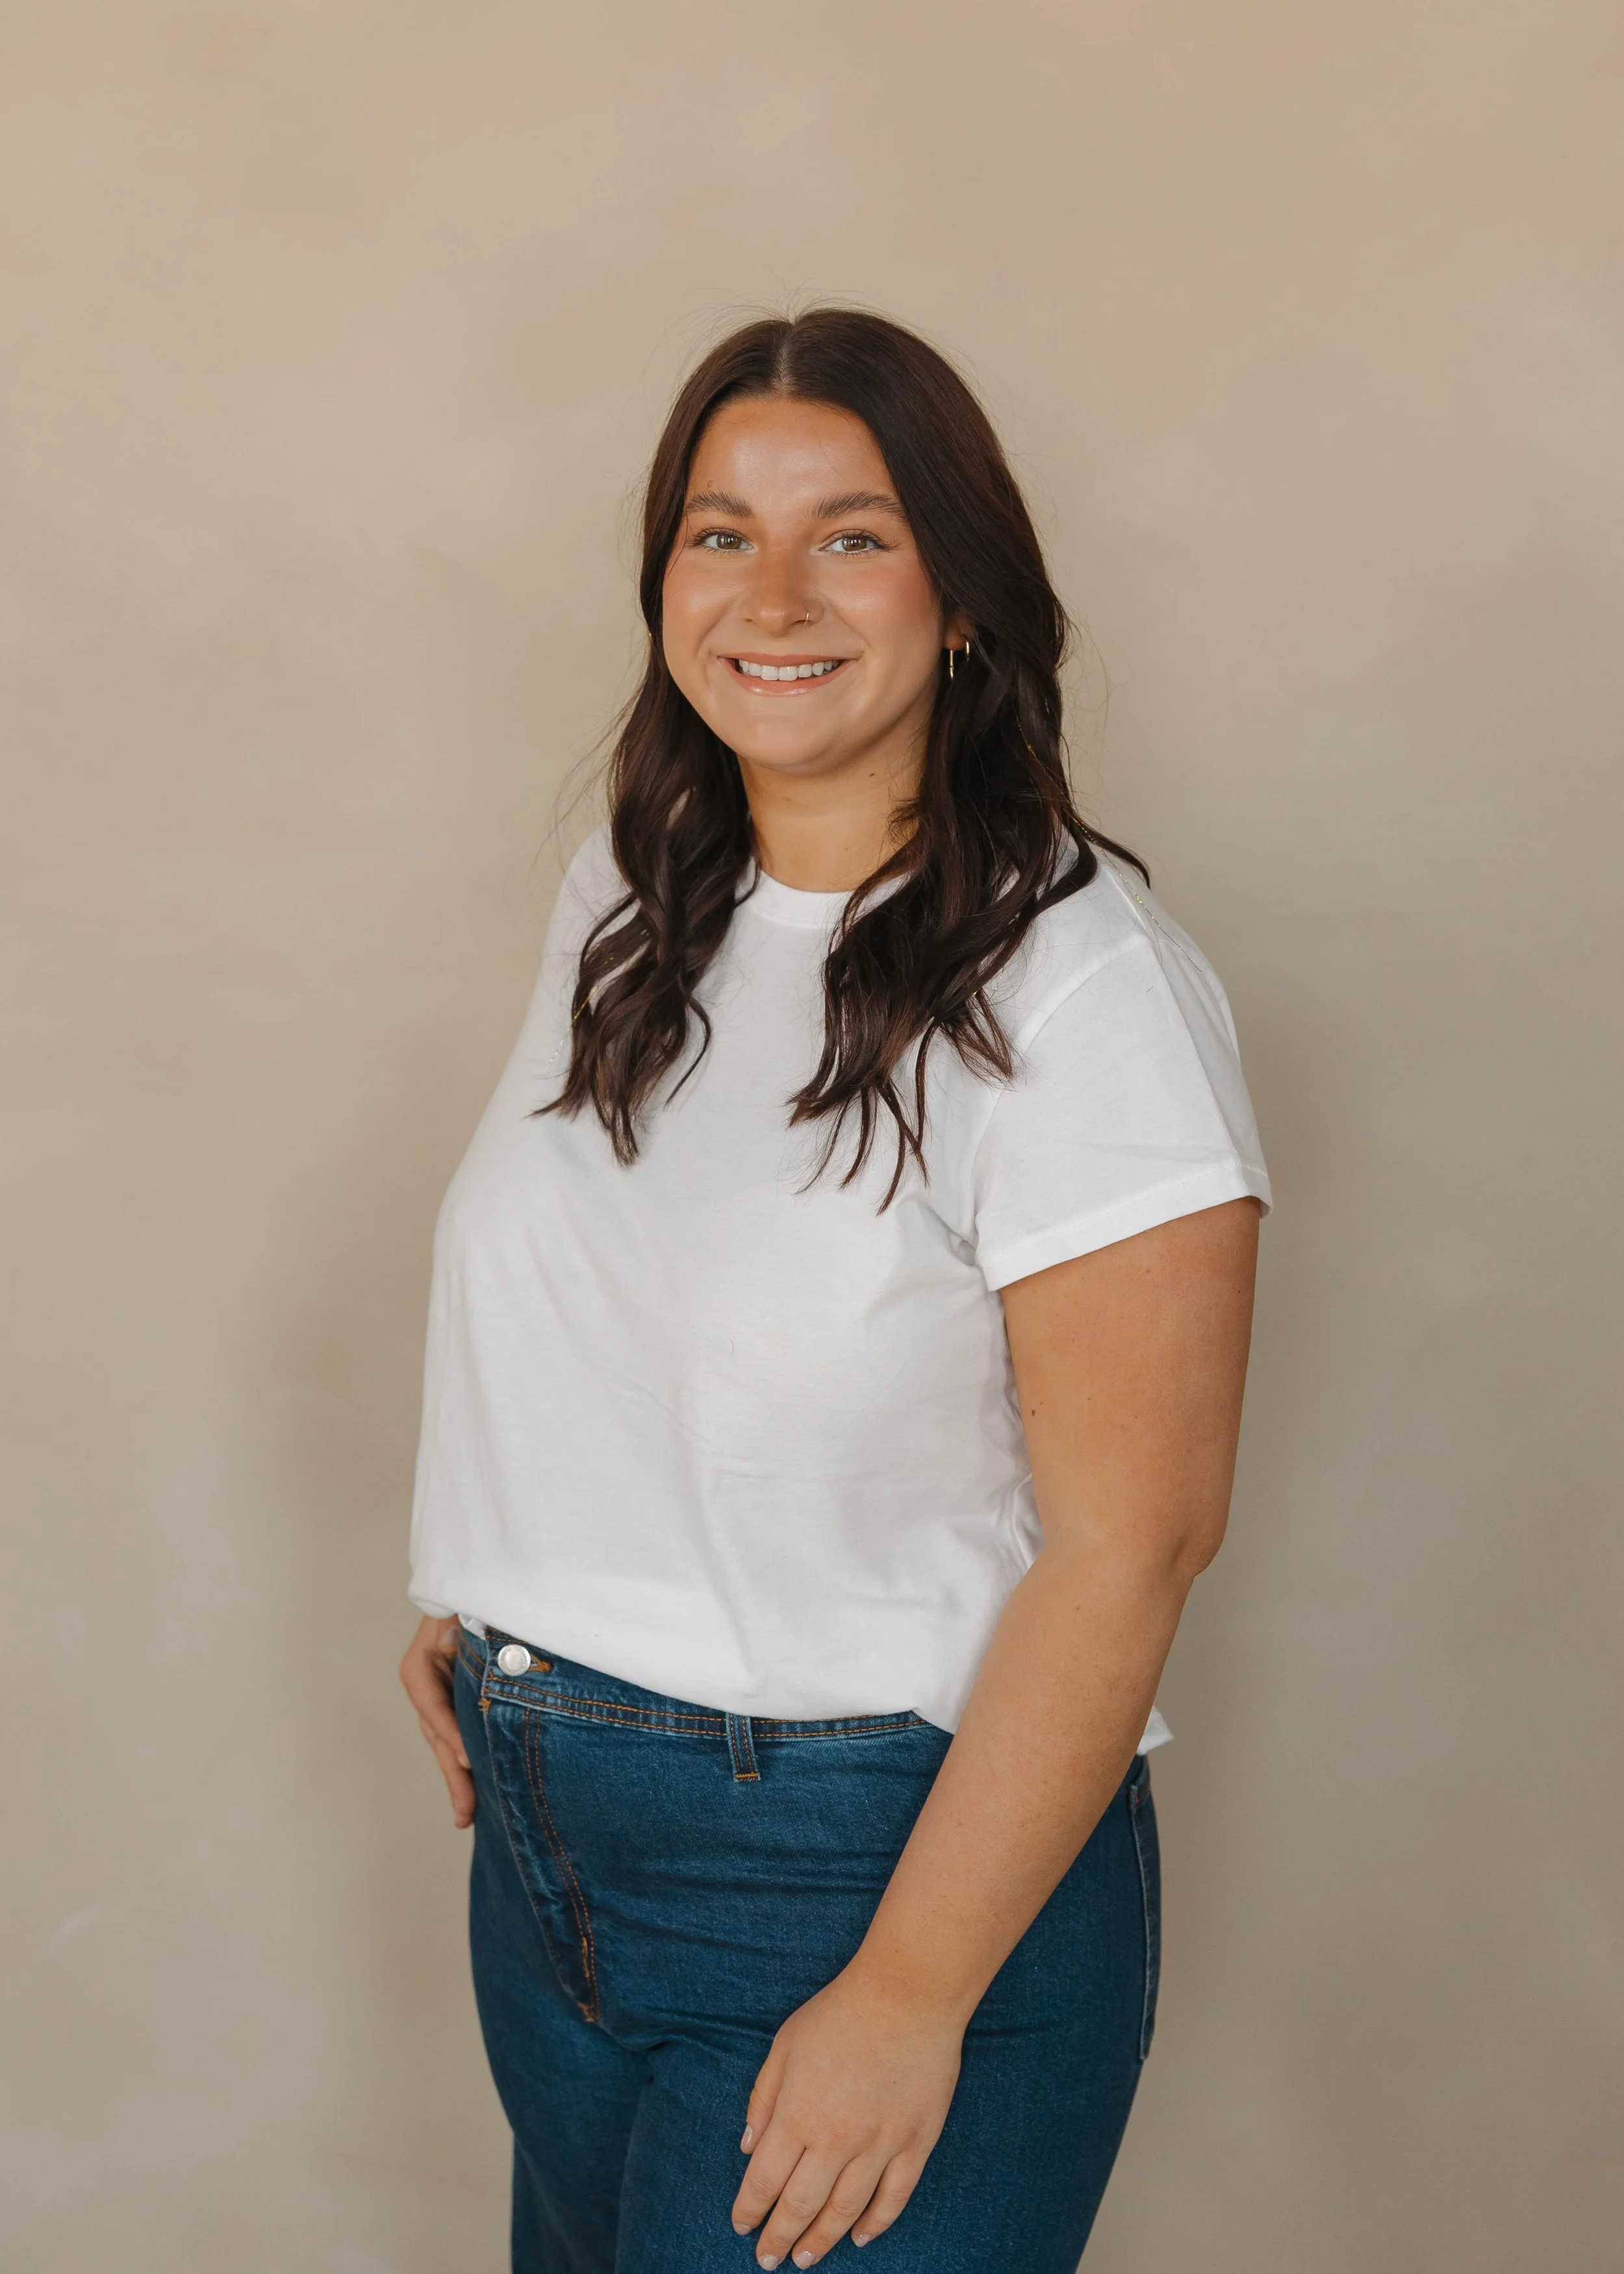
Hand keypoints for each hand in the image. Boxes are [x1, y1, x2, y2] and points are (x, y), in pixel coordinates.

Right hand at [399, 1614, 474, 1827]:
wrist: (477, 1585)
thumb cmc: (469, 1601)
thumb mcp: (465, 1620)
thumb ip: (476, 1652)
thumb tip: (493, 1678)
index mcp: (419, 1667)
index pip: (434, 1707)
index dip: (451, 1733)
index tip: (468, 1760)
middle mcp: (423, 1685)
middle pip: (437, 1734)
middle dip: (453, 1774)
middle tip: (465, 1813)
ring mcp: (436, 1694)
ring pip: (446, 1741)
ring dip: (458, 1776)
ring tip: (466, 1814)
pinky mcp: (454, 1699)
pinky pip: (458, 1733)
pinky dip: (466, 1758)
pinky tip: (475, 1787)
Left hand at [730, 1964, 963, 2265]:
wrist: (908, 1993)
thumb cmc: (840, 2012)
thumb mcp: (785, 2045)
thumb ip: (763, 2098)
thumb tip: (749, 2148)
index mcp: (797, 2114)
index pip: (764, 2181)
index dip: (749, 2210)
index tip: (742, 2227)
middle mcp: (835, 2139)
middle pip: (800, 2206)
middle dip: (779, 2238)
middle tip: (768, 2260)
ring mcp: (879, 2145)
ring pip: (845, 2212)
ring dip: (821, 2240)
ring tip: (805, 2259)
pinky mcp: (916, 2143)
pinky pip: (894, 2198)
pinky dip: (875, 2224)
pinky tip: (859, 2237)